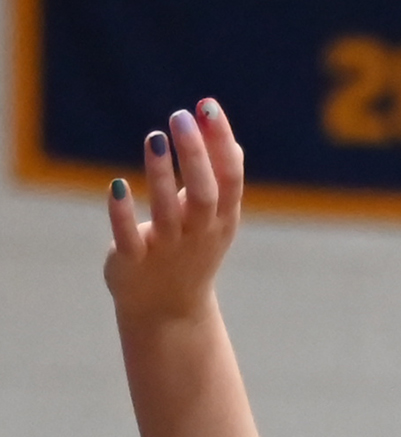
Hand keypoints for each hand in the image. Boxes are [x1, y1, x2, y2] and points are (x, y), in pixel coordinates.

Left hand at [104, 101, 242, 326]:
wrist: (168, 313)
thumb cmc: (190, 254)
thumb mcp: (211, 220)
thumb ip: (218, 179)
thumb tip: (227, 137)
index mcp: (219, 220)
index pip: (229, 179)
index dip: (221, 143)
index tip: (208, 106)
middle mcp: (197, 235)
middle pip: (204, 195)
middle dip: (195, 156)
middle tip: (180, 116)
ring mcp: (166, 250)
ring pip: (167, 213)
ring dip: (161, 176)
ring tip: (156, 138)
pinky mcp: (134, 263)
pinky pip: (129, 239)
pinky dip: (122, 215)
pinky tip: (117, 186)